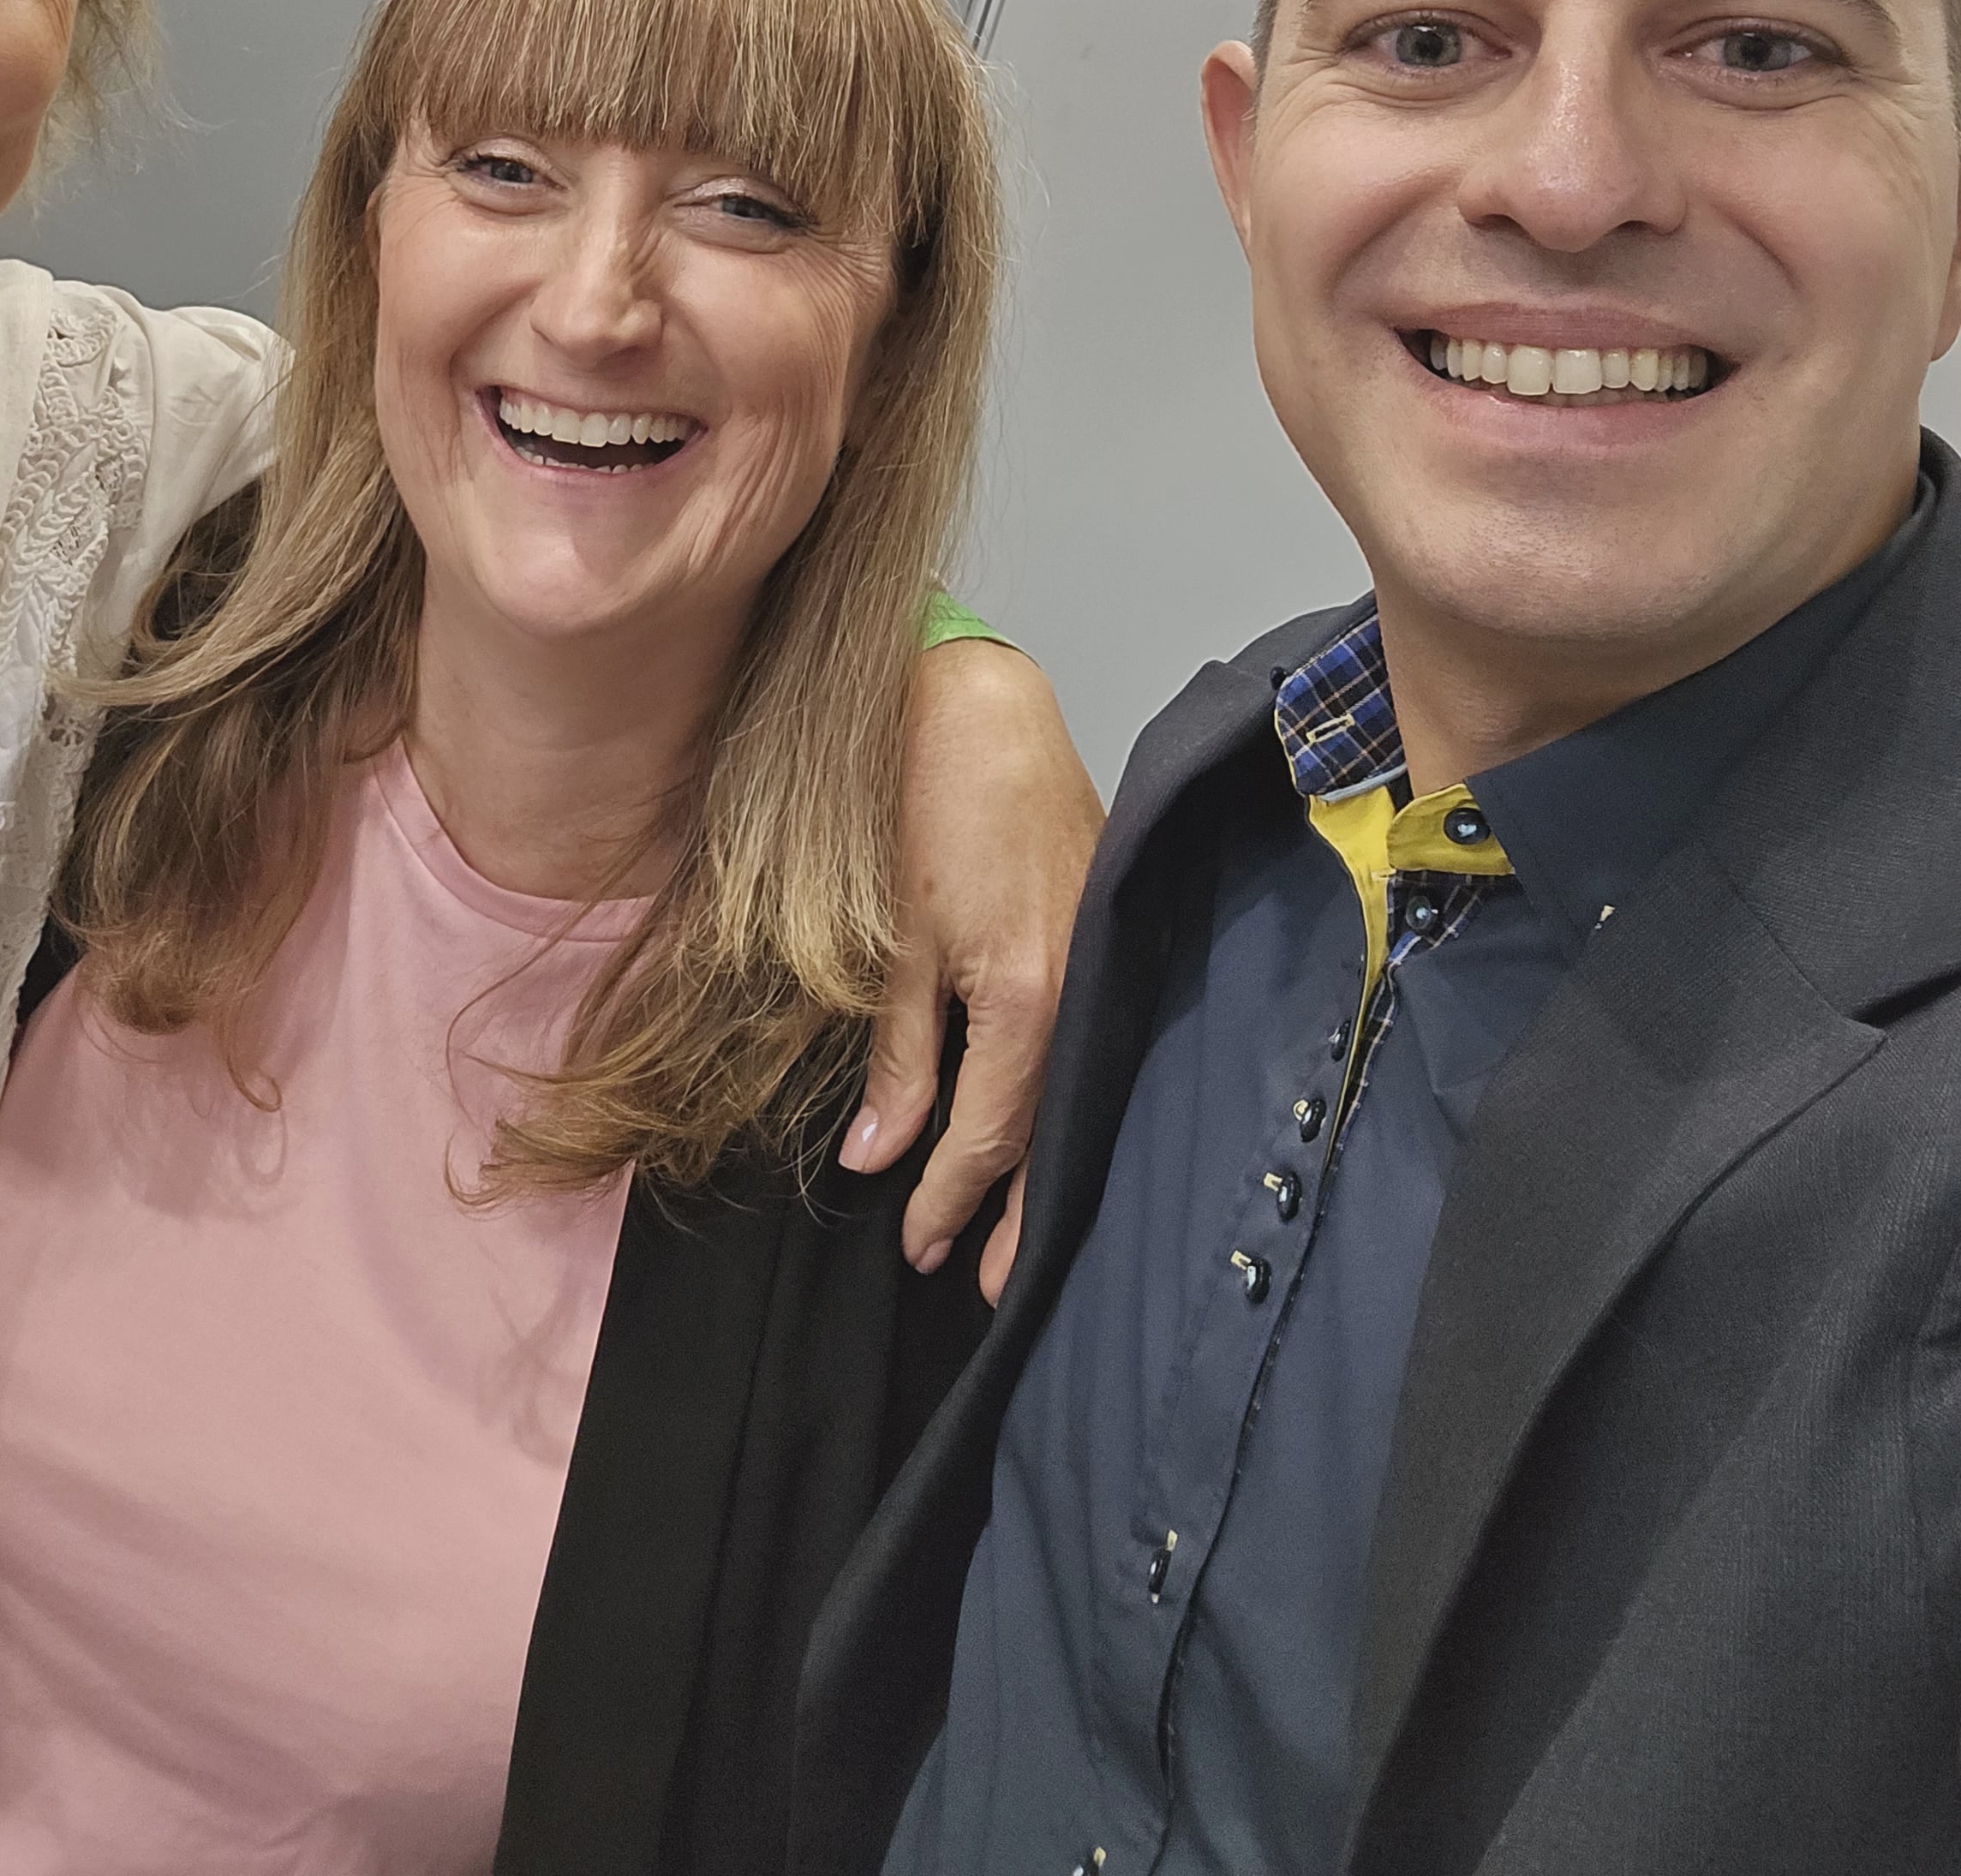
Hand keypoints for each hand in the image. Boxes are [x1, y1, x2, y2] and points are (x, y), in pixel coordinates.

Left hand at [841, 640, 1101, 1300]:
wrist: (977, 701)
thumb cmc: (922, 799)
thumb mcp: (890, 941)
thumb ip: (898, 1056)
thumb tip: (876, 1158)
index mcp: (1027, 994)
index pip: (993, 1132)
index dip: (954, 1197)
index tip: (922, 1248)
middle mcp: (1081, 982)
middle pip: (1054, 1125)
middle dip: (1019, 1206)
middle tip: (991, 1278)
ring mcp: (1101, 951)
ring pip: (1076, 1081)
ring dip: (1044, 1152)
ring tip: (1019, 1219)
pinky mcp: (1103, 920)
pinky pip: (1088, 1029)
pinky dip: (1063, 1084)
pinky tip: (1047, 1111)